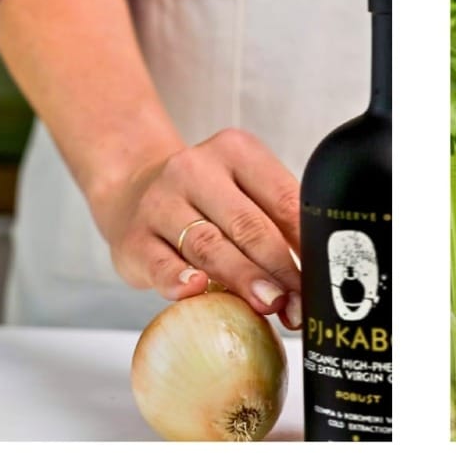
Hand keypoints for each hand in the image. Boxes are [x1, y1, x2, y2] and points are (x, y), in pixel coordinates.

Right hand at [92, 128, 302, 328]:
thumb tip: (318, 275)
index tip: (321, 276)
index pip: (281, 197)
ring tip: (269, 304)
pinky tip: (197, 290)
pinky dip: (178, 279)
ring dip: (243, 279)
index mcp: (236, 152)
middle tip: (298, 300)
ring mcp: (160, 202)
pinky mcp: (134, 238)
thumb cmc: (207, 199)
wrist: (135, 190)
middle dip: (279, 268)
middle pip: (248, 224)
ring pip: (208, 245)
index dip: (305, 241)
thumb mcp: (245, 191)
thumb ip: (278, 223)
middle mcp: (195, 170)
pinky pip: (159, 262)